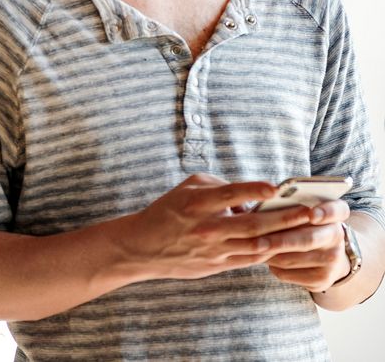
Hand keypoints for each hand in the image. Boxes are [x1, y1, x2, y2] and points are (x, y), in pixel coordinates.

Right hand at [120, 174, 316, 280]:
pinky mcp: (217, 265)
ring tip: (307, 230)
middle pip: (252, 225)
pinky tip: (288, 244)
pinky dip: (271, 251)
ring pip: (257, 246)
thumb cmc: (166, 211)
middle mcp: (206, 228)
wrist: (143, 247)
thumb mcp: (186, 188)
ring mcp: (213, 250)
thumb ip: (218, 186)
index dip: (254, 190)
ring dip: (285, 237)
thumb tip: (249, 195)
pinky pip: (251, 259)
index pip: (230, 195)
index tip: (277, 186)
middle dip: (284, 217)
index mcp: (196, 204)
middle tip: (309, 211)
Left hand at [263, 200, 351, 292]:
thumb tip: (259, 208)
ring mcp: (332, 260)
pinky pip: (287, 273)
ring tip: (252, 247)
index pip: (337, 210)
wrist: (324, 255)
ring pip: (291, 259)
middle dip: (279, 241)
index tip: (312, 214)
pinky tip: (265, 258)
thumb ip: (288, 206)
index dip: (325, 212)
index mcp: (334, 213)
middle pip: (308, 239)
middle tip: (256, 241)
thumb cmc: (301, 224)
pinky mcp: (322, 279)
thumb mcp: (301, 210)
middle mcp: (337, 236)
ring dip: (268, 254)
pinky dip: (272, 266)